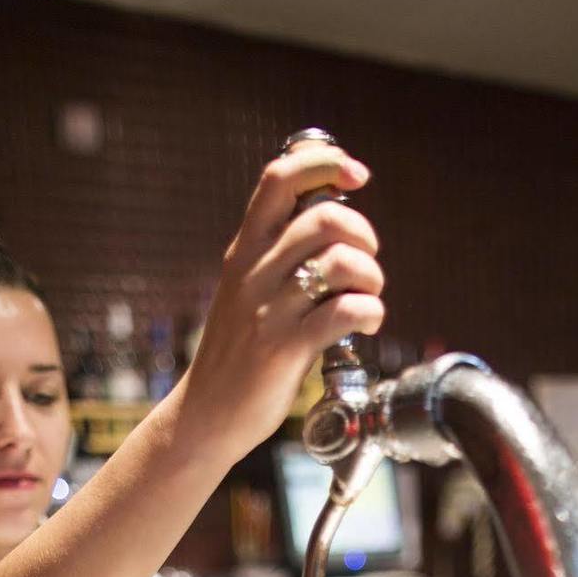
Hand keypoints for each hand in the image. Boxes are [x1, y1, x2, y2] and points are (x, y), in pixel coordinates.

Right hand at [181, 142, 384, 461]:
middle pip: (324, 217)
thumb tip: (331, 220)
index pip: (279, 178)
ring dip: (372, 276)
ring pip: (341, 262)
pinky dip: (371, 312)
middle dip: (364, 233)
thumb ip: (277, 254)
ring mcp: (270, 310)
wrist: (206, 414)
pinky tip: (367, 323)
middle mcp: (254, 272)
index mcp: (244, 250)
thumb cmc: (237, 353)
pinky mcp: (286, 349)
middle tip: (367, 262)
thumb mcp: (245, 289)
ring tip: (368, 296)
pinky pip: (346, 312)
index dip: (324, 163)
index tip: (355, 175)